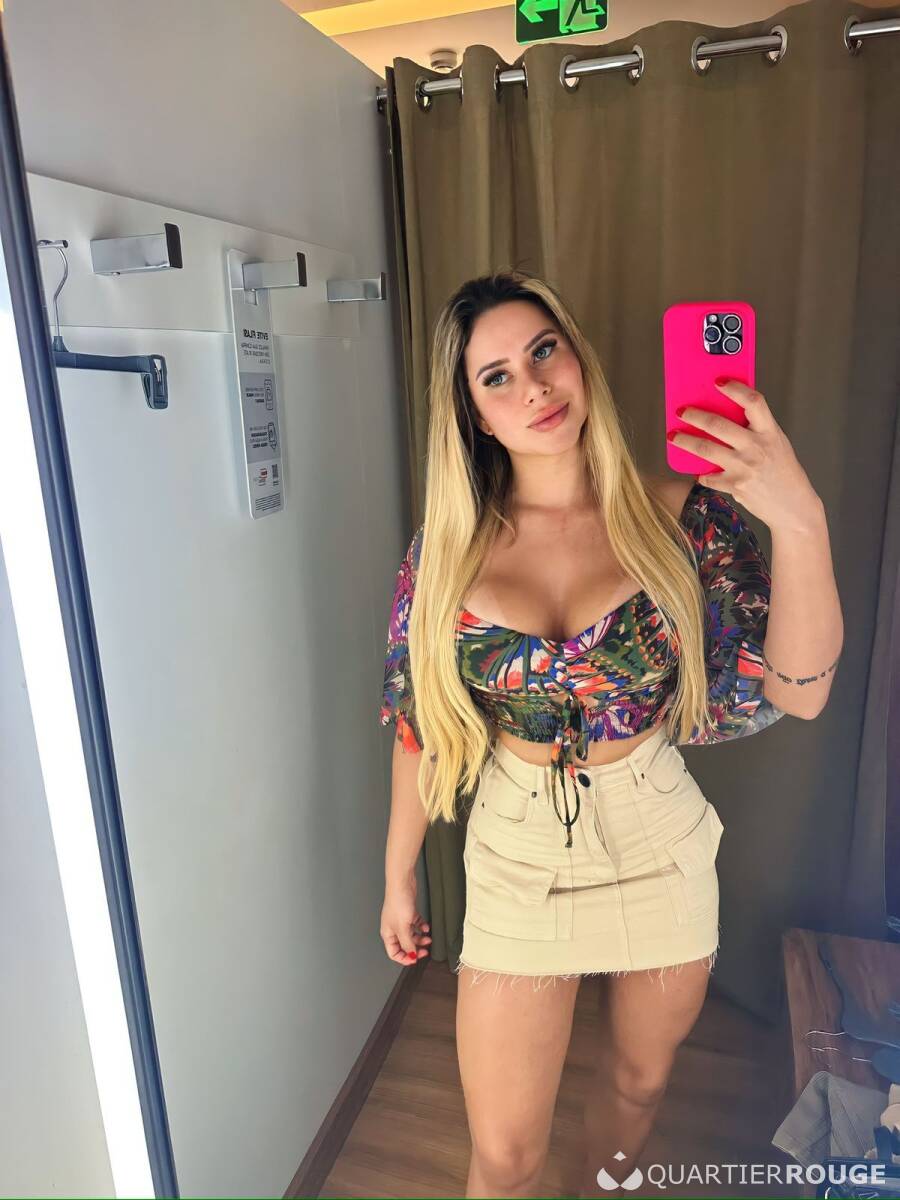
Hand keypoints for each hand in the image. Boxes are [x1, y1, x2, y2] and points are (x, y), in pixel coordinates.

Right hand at [380, 880, 431, 966]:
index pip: (394, 953)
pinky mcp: (408, 913)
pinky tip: (425, 926)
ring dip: (420, 938)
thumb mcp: (403, 928)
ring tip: (428, 938)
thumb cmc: (398, 902)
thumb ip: (407, 944)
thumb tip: (411, 955)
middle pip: (404, 945)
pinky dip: (421, 927)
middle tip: (425, 950)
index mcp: (388, 934)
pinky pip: (415, 924)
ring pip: (411, 935)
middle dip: (415, 949)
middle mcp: (393, 928)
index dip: (404, 958)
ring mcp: (401, 921)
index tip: (415, 959)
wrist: (402, 883)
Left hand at [668, 379, 821, 530]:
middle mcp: (756, 448)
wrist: (793, 506)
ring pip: (706, 449)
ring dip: (685, 441)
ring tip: (673, 436)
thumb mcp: (777, 443)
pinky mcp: (734, 486)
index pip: (753, 402)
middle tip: (682, 411)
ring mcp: (744, 467)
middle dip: (695, 415)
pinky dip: (700, 473)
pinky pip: (708, 476)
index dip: (735, 388)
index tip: (718, 381)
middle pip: (719, 425)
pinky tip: (696, 470)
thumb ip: (757, 429)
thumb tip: (729, 412)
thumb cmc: (784, 472)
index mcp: (770, 432)